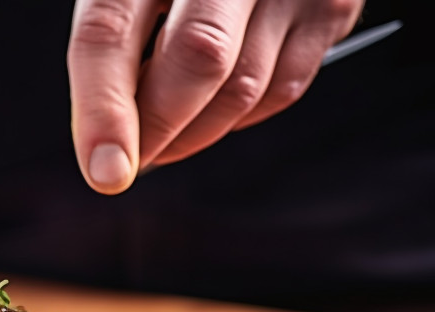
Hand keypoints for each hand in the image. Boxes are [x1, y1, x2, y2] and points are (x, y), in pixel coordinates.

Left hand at [68, 0, 363, 192]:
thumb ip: (115, 38)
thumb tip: (107, 136)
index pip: (111, 29)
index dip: (102, 109)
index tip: (104, 171)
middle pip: (194, 59)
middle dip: (158, 130)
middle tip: (132, 161)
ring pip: (241, 88)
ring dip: (194, 133)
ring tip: (165, 133)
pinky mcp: (332, 6)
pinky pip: (280, 90)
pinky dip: (238, 116)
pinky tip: (214, 105)